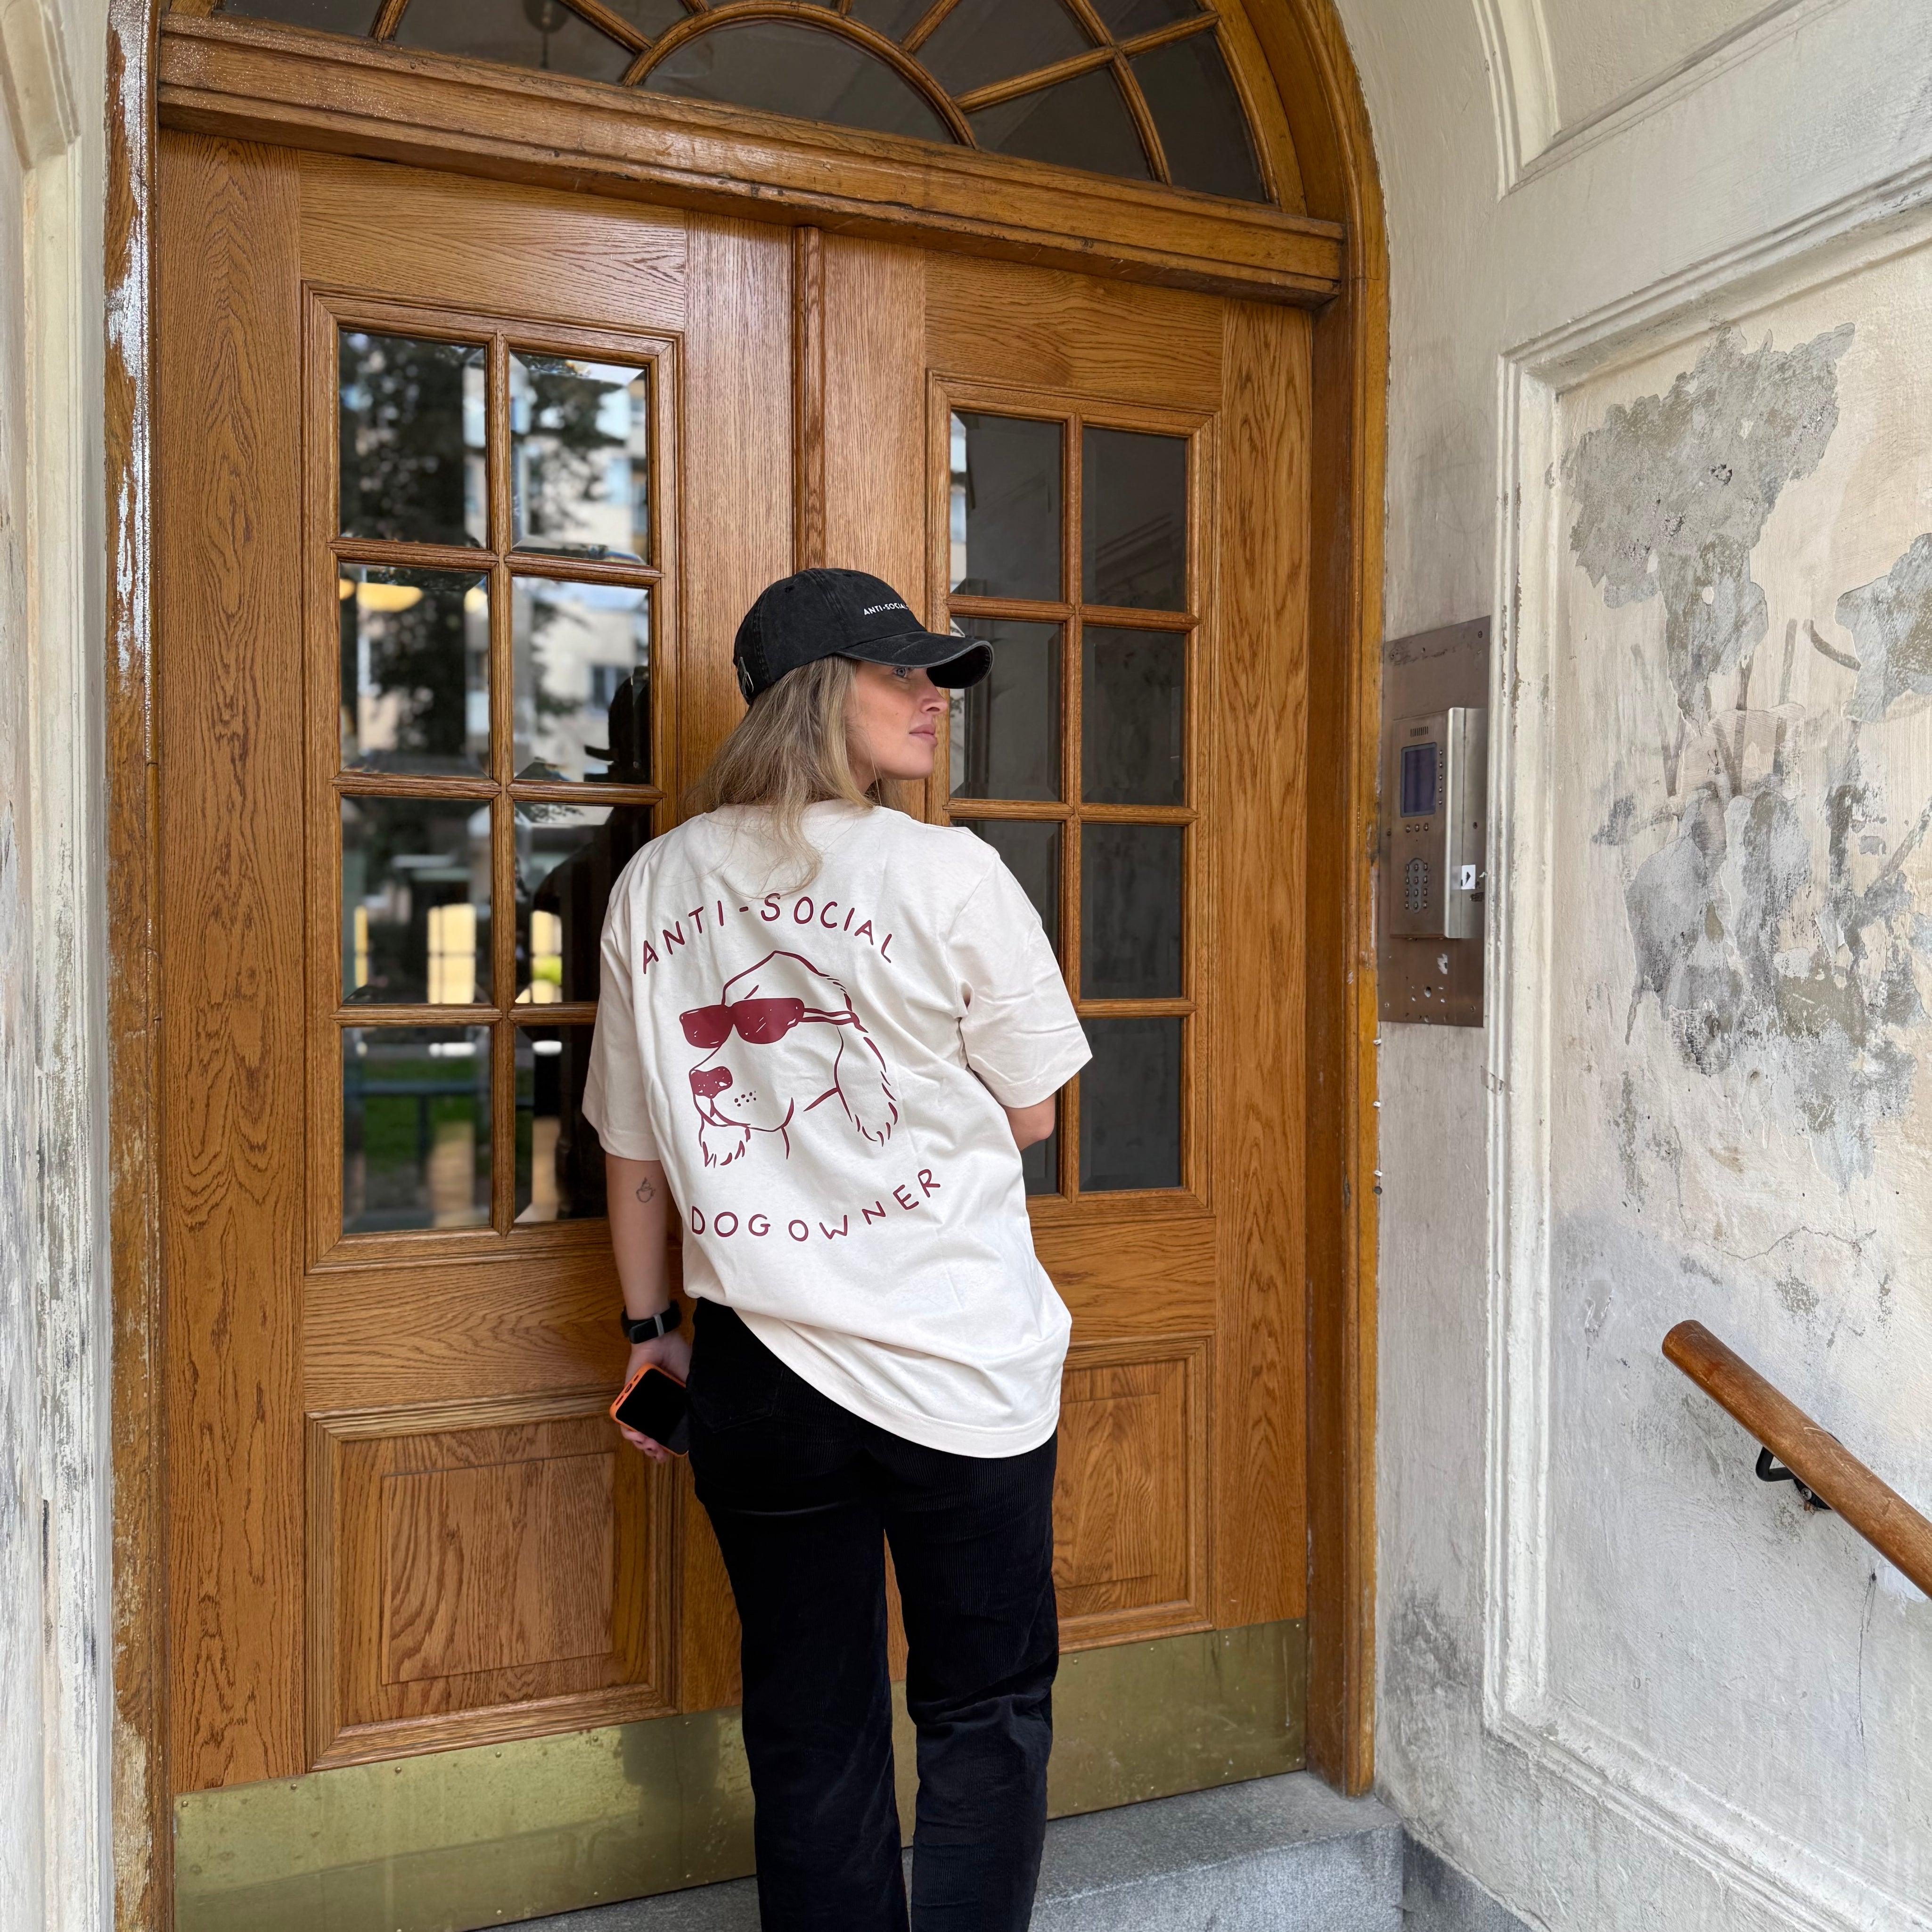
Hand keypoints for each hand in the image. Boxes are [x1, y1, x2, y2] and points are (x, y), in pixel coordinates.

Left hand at [616, 1327, 692, 1462]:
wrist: (662, 1342)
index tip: (667, 1456)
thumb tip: (698, 1425)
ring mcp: (639, 1405)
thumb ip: (692, 1403)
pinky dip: (629, 1430)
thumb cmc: (679, 1359)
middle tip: (658, 1453)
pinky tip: (637, 1434)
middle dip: (653, 1450)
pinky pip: (623, 1419)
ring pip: (635, 1432)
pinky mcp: (627, 1398)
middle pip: (649, 1437)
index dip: (666, 1448)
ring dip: (642, 1443)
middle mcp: (654, 1408)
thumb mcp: (691, 1384)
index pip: (666, 1433)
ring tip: (649, 1444)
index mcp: (670, 1407)